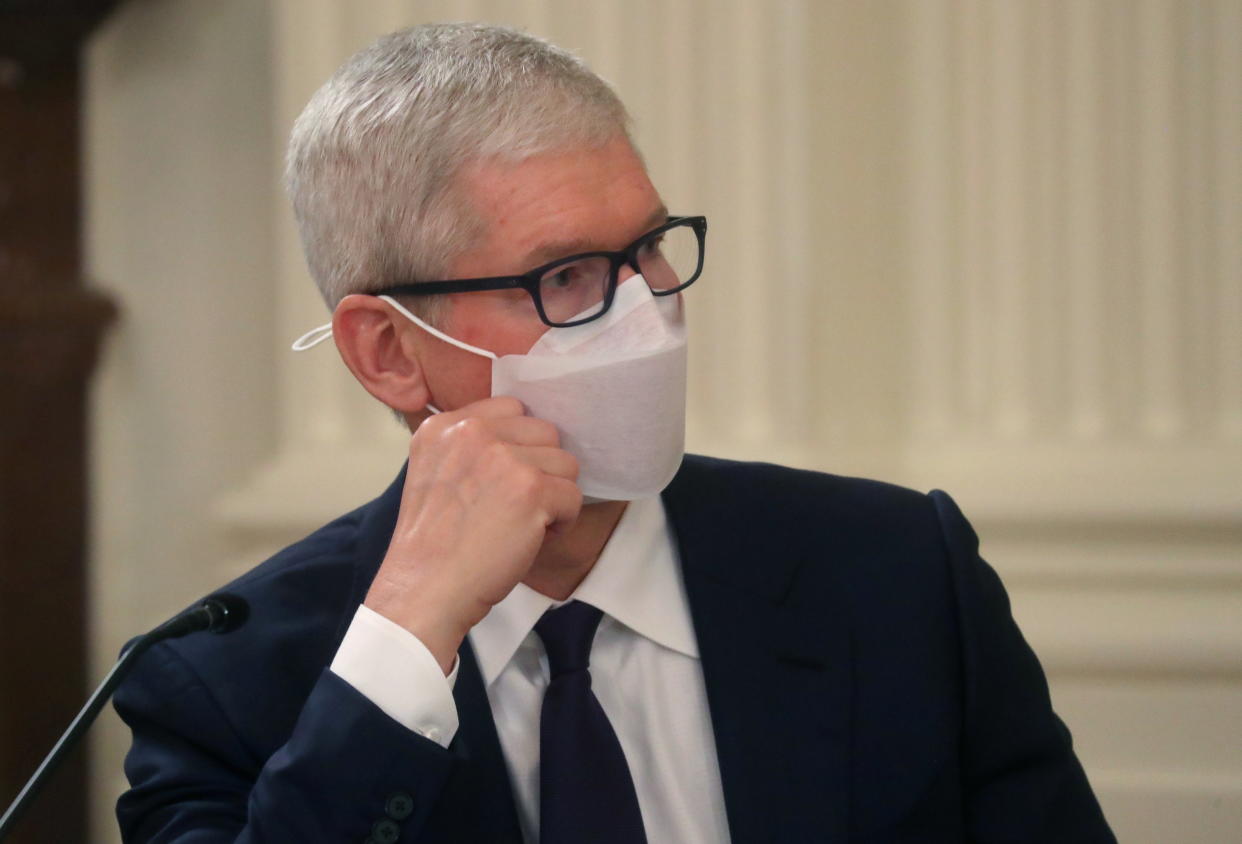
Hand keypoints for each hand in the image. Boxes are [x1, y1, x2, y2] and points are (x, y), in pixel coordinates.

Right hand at [364, 396, 580, 671]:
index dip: (520, 447)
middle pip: (545, 433)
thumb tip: (525, 439)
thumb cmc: (434, 546)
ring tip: (518, 524)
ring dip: (552, 497)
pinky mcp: (531, 488)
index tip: (503, 482)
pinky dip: (561, 524)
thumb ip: (470, 447)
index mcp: (444, 425)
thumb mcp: (435, 473)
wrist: (423, 590)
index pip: (512, 409)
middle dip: (540, 471)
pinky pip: (574, 496)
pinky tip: (528, 539)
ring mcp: (503, 457)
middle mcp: (472, 432)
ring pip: (565, 463)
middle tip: (511, 509)